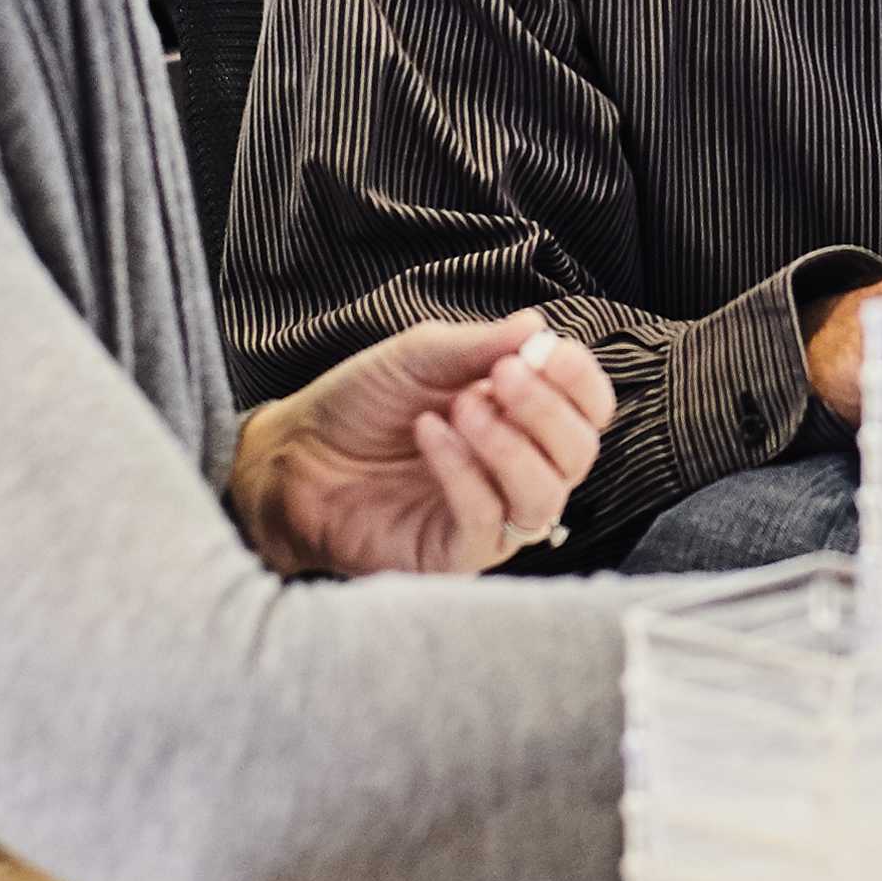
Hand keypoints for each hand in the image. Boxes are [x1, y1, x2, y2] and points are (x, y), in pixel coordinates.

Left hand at [232, 311, 610, 578]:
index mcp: (522, 419)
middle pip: (579, 452)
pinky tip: (430, 434)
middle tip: (503, 376)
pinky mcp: (456, 554)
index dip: (579, 380)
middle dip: (546, 409)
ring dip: (511, 446)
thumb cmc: (359, 404)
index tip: (548, 352)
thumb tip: (538, 325)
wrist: (294, 456)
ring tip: (462, 407)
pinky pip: (487, 521)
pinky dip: (465, 472)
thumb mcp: (417, 357)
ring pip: (545, 495)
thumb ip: (478, 345)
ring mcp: (492, 518)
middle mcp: (518, 471)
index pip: (587, 409)